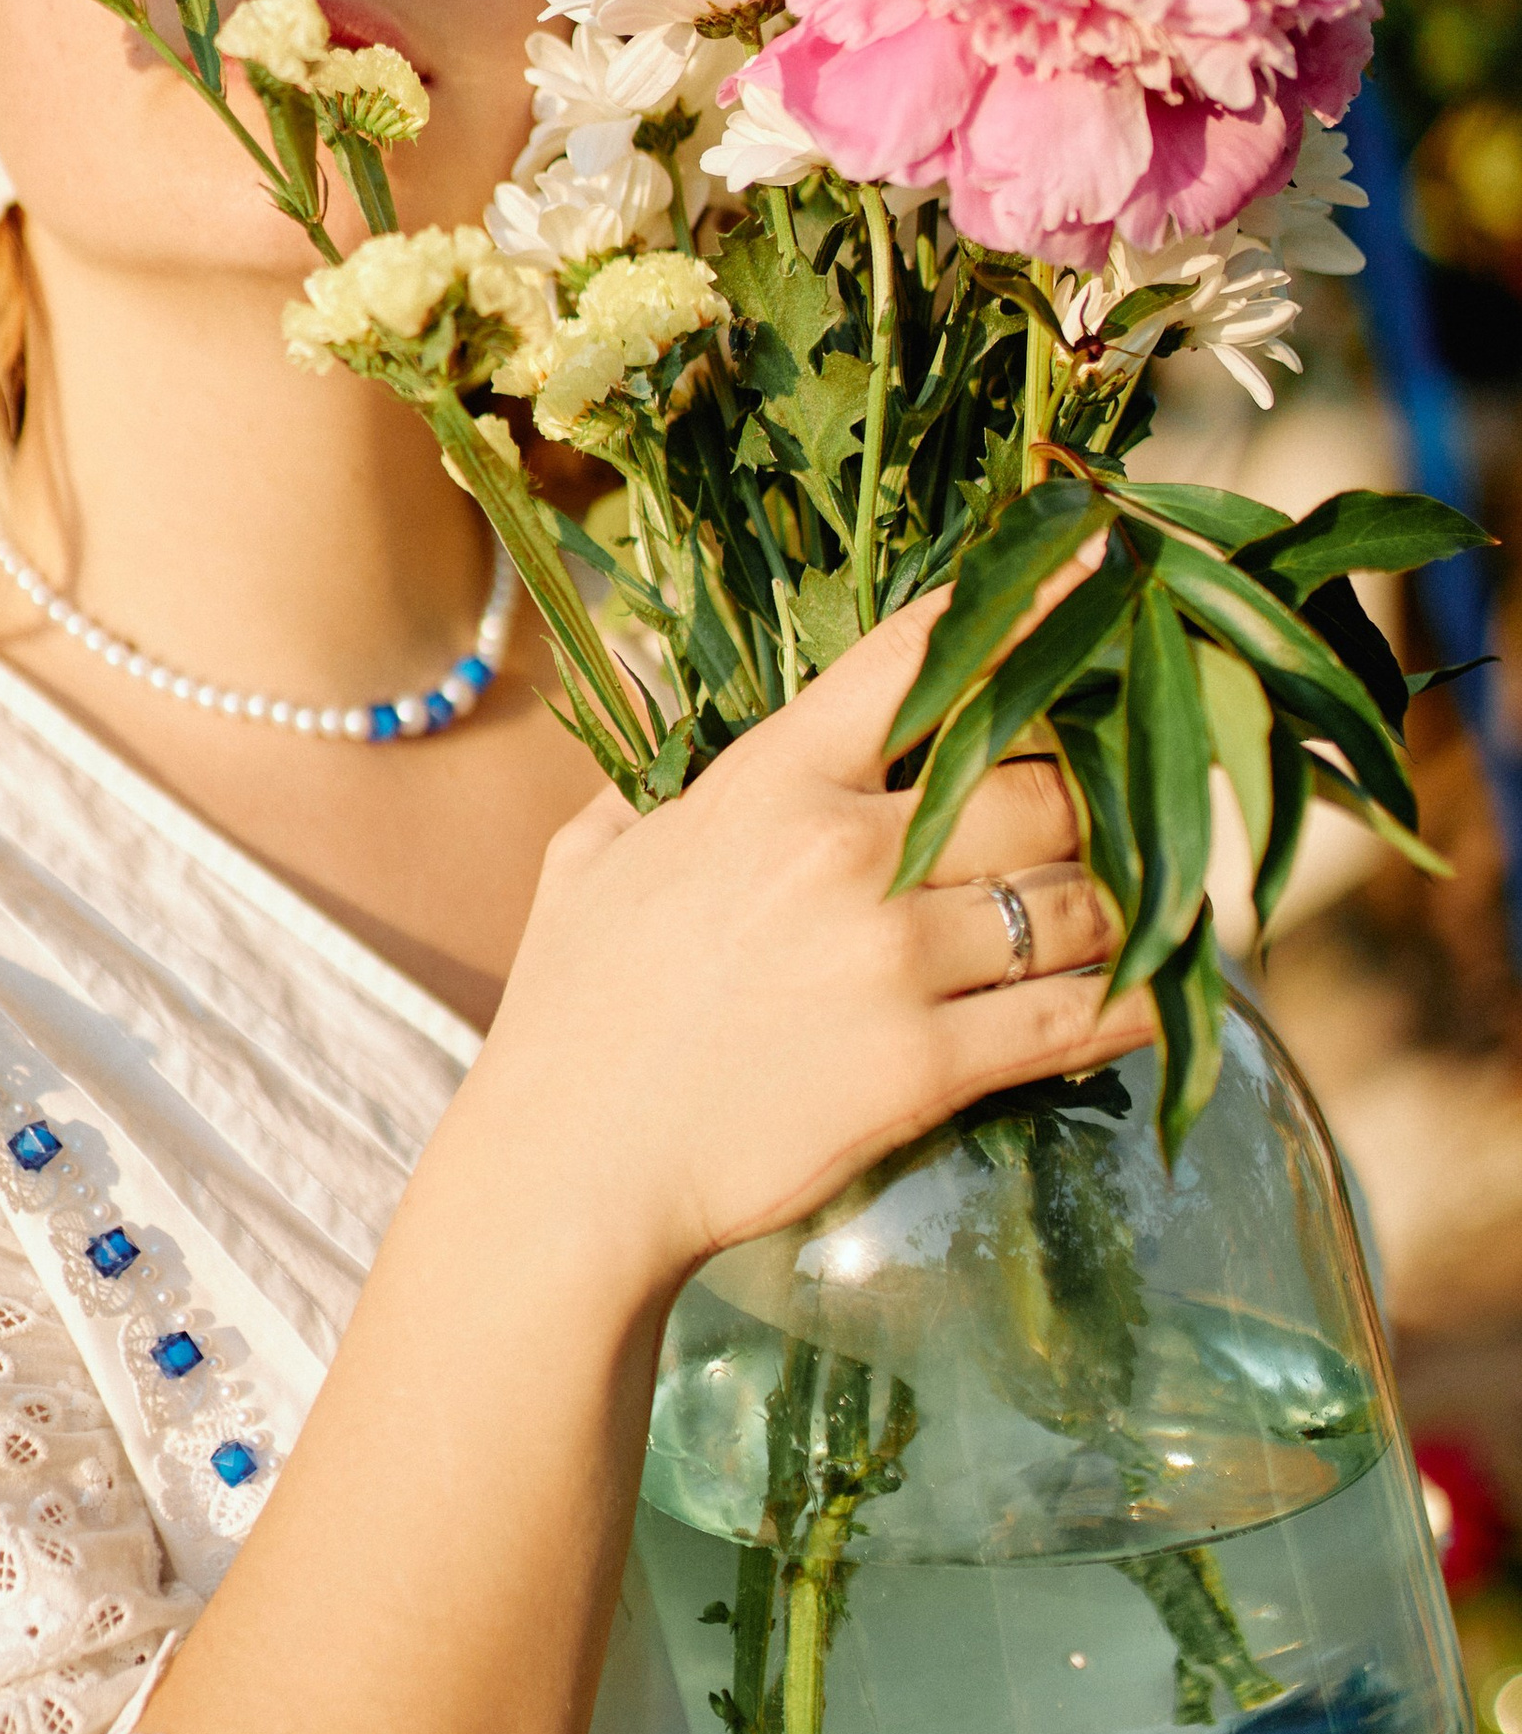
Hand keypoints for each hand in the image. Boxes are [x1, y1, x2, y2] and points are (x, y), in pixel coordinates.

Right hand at [475, 584, 1151, 1306]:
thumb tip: (657, 689)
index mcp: (770, 782)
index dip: (1023, 606)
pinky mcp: (926, 1068)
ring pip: (1074, 898)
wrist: (571, 1171)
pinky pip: (1075, 1016)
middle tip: (1106, 822)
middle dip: (1085, 803)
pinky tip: (1161, 998)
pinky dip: (1134, 1003)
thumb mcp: (589, 858)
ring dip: (1122, 906)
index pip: (919, 663)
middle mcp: (842, 852)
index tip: (1096, 562)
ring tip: (1145, 910)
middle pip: (1037, 788)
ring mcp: (891, 961)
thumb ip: (644, 772)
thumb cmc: (572, 1012)